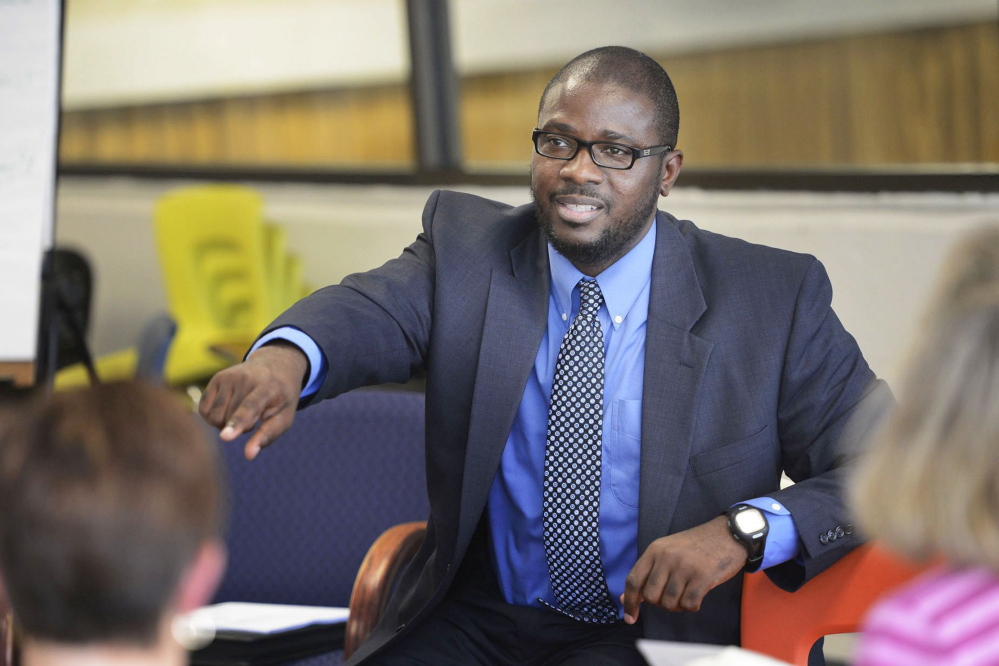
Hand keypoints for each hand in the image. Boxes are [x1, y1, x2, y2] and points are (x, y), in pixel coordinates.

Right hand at [199, 342, 308, 459]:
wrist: (276, 364)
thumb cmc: (281, 397)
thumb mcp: (284, 416)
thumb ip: (267, 435)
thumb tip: (249, 455)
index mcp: (267, 387)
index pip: (249, 407)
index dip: (237, 423)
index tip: (225, 437)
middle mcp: (245, 378)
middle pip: (229, 419)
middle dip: (242, 427)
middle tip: (257, 415)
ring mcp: (228, 376)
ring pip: (214, 417)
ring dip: (226, 423)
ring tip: (243, 411)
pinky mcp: (216, 378)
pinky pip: (204, 410)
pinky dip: (214, 417)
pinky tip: (229, 409)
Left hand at [621, 515, 746, 622]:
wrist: (727, 534)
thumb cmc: (695, 546)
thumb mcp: (666, 552)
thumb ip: (647, 574)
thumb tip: (624, 598)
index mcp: (654, 550)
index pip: (633, 580)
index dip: (629, 602)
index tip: (629, 618)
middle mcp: (667, 557)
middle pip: (651, 597)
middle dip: (660, 603)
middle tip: (673, 596)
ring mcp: (685, 566)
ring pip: (670, 603)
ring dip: (678, 605)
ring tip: (687, 592)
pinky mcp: (703, 576)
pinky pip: (689, 604)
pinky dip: (692, 606)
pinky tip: (698, 594)